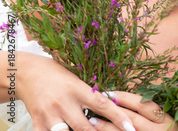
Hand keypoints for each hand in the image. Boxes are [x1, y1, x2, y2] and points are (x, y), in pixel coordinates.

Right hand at [16, 52, 135, 130]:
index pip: (102, 105)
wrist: (26, 72)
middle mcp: (64, 102)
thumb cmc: (57, 74)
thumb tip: (114, 105)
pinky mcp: (36, 122)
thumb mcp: (77, 79)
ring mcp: (49, 114)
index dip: (118, 117)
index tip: (130, 127)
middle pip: (85, 127)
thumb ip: (91, 94)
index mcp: (78, 88)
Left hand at [88, 91, 177, 130]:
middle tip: (96, 104)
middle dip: (112, 110)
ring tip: (92, 120)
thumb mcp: (161, 121)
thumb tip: (121, 100)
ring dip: (105, 126)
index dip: (124, 97)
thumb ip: (147, 112)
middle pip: (132, 118)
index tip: (109, 93)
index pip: (142, 104)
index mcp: (165, 120)